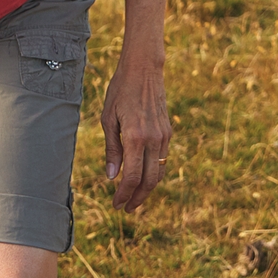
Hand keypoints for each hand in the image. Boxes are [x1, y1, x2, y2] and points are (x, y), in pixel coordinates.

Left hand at [100, 52, 170, 211]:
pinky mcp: (168, 132)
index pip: (132, 177)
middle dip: (137, 198)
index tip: (116, 204)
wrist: (144, 69)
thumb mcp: (108, 118)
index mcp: (136, 137)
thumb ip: (112, 149)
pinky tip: (142, 177)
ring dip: (147, 189)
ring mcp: (164, 136)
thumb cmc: (120, 90)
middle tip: (125, 208)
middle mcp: (153, 139)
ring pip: (159, 172)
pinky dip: (153, 173)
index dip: (124, 194)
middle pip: (148, 181)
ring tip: (133, 198)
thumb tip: (111, 176)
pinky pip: (163, 160)